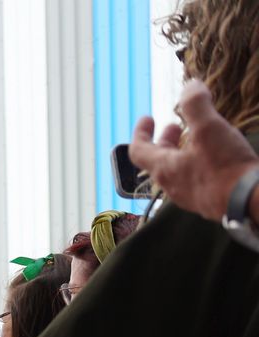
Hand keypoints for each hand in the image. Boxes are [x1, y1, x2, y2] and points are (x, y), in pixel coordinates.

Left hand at [132, 80, 258, 222]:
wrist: (249, 201)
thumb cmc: (223, 166)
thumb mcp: (208, 128)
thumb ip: (195, 105)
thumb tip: (190, 85)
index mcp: (163, 168)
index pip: (138, 150)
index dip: (140, 132)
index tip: (148, 117)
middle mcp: (171, 185)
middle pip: (159, 161)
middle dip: (165, 140)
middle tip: (175, 126)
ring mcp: (189, 196)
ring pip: (178, 170)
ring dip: (183, 151)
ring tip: (198, 138)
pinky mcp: (208, 200)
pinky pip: (195, 179)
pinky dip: (197, 163)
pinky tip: (216, 155)